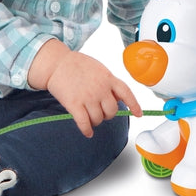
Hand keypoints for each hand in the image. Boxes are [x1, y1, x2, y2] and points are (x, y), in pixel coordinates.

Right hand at [28, 40, 142, 137]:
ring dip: (95, 121)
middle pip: (112, 111)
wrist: (56, 63)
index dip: (134, 105)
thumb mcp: (99, 68)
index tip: (139, 114)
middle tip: (100, 111)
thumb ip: (109, 82)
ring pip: (98, 119)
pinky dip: (87, 130)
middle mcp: (100, 89)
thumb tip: (118, 98)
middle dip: (107, 114)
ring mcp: (87, 97)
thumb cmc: (77, 64)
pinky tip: (87, 132)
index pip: (126, 93)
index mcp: (108, 78)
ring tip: (89, 115)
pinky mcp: (74, 104)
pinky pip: (84, 123)